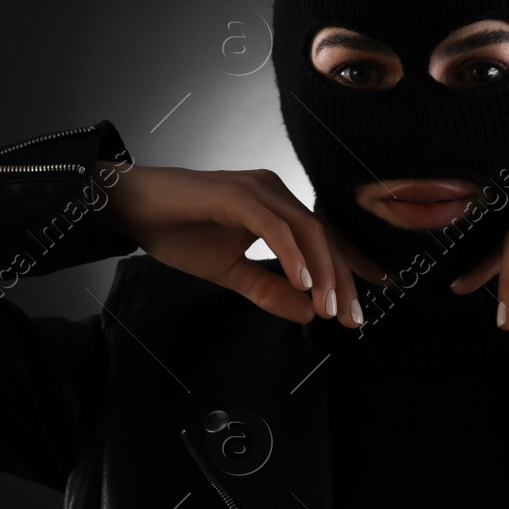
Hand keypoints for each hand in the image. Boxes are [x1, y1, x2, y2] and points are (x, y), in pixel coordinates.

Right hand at [95, 162, 386, 327]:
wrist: (131, 209)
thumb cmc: (178, 231)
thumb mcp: (231, 273)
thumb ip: (269, 290)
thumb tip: (309, 313)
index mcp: (276, 208)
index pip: (325, 237)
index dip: (354, 263)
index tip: (378, 289)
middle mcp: (274, 193)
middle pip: (324, 236)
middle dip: (344, 279)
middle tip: (353, 318)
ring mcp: (258, 190)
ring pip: (307, 230)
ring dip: (323, 272)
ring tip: (329, 308)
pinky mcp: (237, 194)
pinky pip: (275, 226)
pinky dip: (292, 254)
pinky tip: (303, 282)